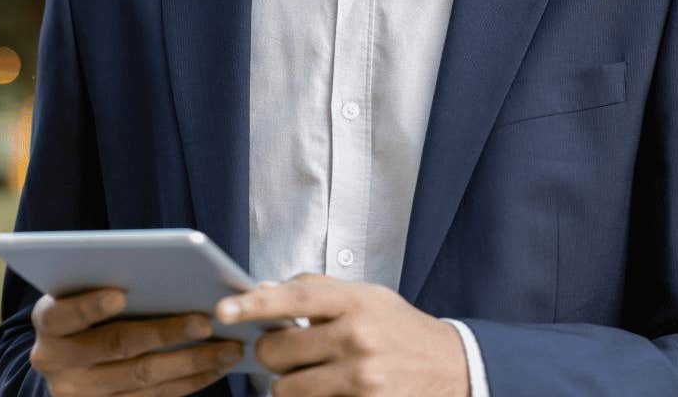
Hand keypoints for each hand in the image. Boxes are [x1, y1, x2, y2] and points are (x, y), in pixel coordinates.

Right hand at [28, 286, 244, 395]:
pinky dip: (189, 381)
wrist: (66, 360)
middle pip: (117, 346)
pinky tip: (216, 367)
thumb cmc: (86, 310)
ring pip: (141, 378)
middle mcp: (55, 361)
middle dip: (165, 333)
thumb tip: (164, 269)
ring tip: (228, 347)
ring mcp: (79, 393)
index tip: (121, 294)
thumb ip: (107, 282)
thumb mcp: (81, 293)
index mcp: (48, 323)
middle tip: (206, 320)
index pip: (63, 315)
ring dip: (191, 362)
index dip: (89, 306)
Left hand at [215, 273, 467, 396]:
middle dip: (272, 355)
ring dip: (288, 386)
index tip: (224, 310)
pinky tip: (330, 391)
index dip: (255, 304)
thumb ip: (318, 290)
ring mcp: (360, 377)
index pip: (296, 297)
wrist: (453, 368)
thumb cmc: (401, 330)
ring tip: (314, 376)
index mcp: (357, 301)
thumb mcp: (369, 296)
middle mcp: (358, 337)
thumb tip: (261, 290)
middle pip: (276, 351)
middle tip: (287, 353)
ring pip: (284, 390)